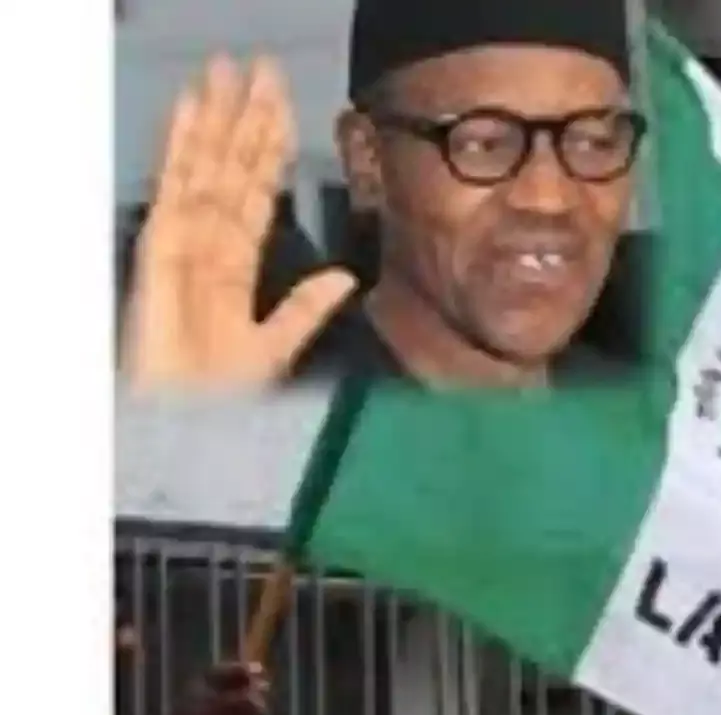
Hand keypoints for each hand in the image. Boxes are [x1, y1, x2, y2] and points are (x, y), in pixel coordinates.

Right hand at [122, 55, 354, 390]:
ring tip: (226, 72)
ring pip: (204, 167)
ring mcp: (182, 242)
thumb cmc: (219, 397)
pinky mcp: (161, 247)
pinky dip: (181, 146)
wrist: (185, 422)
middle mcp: (208, 245)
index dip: (269, 153)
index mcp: (235, 266)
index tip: (284, 111)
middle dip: (244, 120)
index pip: (256, 196)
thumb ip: (306, 309)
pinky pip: (174, 187)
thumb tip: (344, 278)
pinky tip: (192, 110)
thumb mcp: (276, 347)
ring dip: (216, 118)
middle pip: (229, 170)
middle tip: (257, 69)